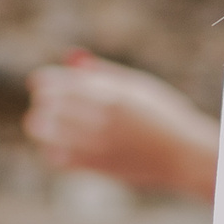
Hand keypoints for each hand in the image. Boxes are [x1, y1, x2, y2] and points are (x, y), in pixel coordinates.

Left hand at [23, 52, 220, 200]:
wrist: (183, 155)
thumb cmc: (164, 115)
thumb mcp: (140, 86)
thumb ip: (105, 72)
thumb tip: (72, 57)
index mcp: (112, 95)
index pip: (56, 83)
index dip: (44, 80)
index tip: (43, 81)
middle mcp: (101, 120)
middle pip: (47, 106)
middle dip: (43, 102)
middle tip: (48, 101)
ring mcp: (96, 145)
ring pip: (45, 132)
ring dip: (40, 124)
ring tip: (47, 121)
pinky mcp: (94, 166)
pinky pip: (56, 157)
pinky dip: (51, 148)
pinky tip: (61, 142)